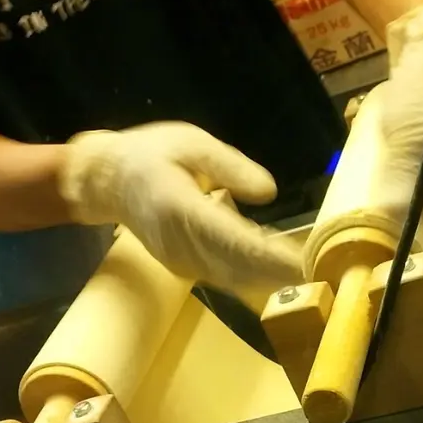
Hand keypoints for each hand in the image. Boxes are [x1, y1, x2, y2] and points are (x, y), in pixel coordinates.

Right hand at [59, 122, 301, 310]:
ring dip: (270, 278)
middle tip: (318, 270)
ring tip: (306, 273)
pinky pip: (223, 275)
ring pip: (232, 276)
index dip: (268, 254)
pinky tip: (280, 271)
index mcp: (180, 208)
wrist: (105, 181)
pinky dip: (252, 276)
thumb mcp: (191, 143)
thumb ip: (231, 167)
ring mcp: (179, 260)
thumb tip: (270, 192)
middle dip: (278, 271)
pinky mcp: (183, 268)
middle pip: (237, 265)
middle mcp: (179, 242)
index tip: (300, 259)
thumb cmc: (150, 154)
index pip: (231, 237)